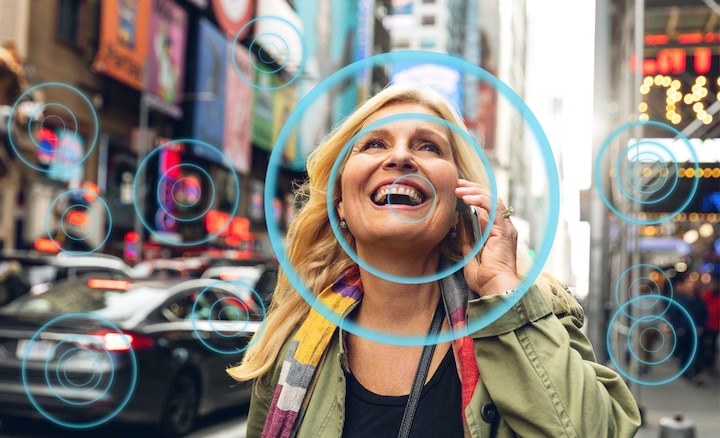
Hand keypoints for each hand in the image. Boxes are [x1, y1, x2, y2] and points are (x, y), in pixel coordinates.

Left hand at [455, 179, 519, 296]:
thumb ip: (469, 246)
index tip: (458, 191)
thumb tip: (463, 237)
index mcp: (499, 234)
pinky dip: (479, 199)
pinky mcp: (502, 230)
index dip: (474, 196)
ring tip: (458, 188)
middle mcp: (505, 228)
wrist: (495, 287)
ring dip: (474, 191)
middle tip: (456, 184)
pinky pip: (492, 207)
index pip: (489, 207)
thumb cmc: (485, 279)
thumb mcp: (472, 259)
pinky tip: (466, 197)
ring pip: (492, 199)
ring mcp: (505, 228)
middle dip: (473, 188)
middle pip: (491, 198)